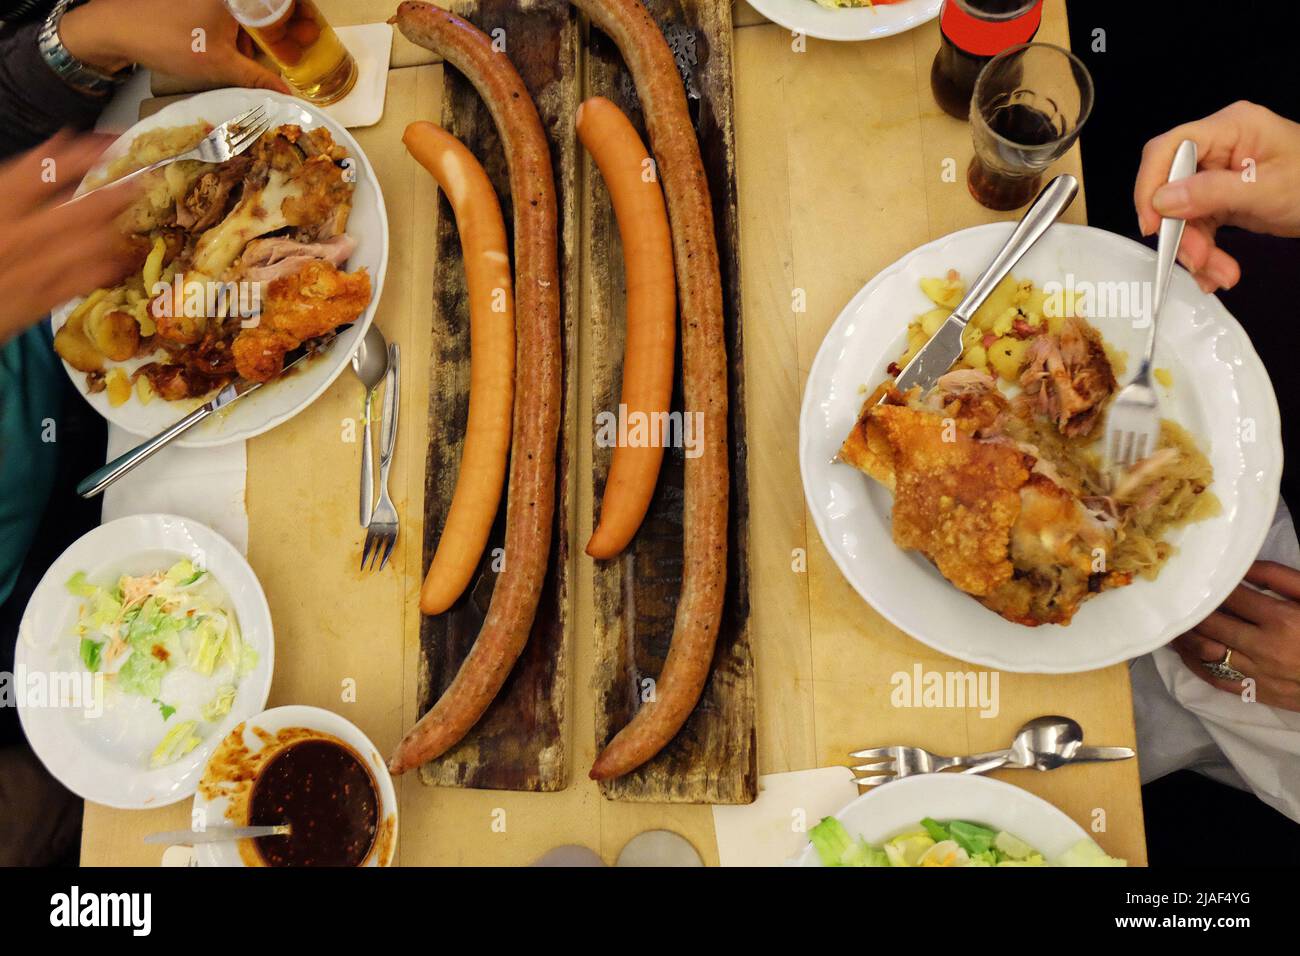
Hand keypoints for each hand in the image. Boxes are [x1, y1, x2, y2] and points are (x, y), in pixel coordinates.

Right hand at [0, 132, 140, 344]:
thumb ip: (23, 175)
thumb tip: (63, 139)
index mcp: (0, 203)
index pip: (48, 171)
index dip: (87, 155)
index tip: (116, 143)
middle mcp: (18, 234)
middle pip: (82, 208)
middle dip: (119, 193)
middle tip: (142, 182)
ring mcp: (33, 268)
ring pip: (92, 245)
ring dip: (116, 228)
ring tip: (130, 217)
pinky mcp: (43, 299)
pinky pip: (87, 280)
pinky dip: (109, 266)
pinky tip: (120, 256)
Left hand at [59, 0, 290, 93]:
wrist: (116, 28)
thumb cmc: (170, 41)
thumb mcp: (220, 65)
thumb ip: (257, 78)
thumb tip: (286, 93)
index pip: (278, 8)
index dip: (296, 25)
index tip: (306, 43)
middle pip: (259, 11)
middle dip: (268, 37)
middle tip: (274, 63)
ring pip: (239, 14)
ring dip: (246, 37)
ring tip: (246, 63)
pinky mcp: (189, 1)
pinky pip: (220, 14)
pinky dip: (227, 30)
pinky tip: (221, 50)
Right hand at [1133, 101, 1299, 293]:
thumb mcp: (1269, 189)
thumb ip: (1213, 193)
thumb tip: (1161, 201)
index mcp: (1230, 127)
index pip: (1168, 149)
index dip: (1150, 186)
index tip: (1152, 225)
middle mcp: (1218, 147)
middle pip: (1170, 187)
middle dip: (1180, 231)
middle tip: (1196, 261)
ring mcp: (1218, 174)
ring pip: (1182, 215)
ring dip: (1194, 250)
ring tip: (1218, 274)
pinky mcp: (1220, 198)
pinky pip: (1197, 227)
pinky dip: (1204, 253)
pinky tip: (1217, 271)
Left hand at [1171, 561, 1299, 711]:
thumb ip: (1278, 578)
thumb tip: (1240, 566)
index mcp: (1281, 620)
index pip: (1229, 598)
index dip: (1211, 587)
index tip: (1197, 578)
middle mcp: (1264, 648)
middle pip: (1210, 624)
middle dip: (1191, 610)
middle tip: (1175, 598)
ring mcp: (1257, 673)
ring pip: (1205, 652)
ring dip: (1185, 636)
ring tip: (1174, 622)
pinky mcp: (1255, 692)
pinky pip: (1214, 678)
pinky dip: (1195, 662)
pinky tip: (1185, 650)